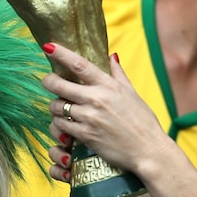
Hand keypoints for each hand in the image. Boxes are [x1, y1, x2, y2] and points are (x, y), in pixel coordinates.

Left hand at [43, 43, 169, 177]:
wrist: (148, 150)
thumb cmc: (143, 122)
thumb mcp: (133, 94)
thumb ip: (118, 74)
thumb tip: (112, 56)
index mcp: (108, 85)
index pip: (79, 64)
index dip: (61, 54)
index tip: (48, 46)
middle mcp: (96, 99)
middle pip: (58, 85)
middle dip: (49, 81)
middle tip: (49, 81)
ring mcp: (89, 117)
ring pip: (56, 106)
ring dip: (55, 107)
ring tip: (61, 108)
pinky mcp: (85, 135)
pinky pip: (60, 125)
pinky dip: (60, 124)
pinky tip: (66, 125)